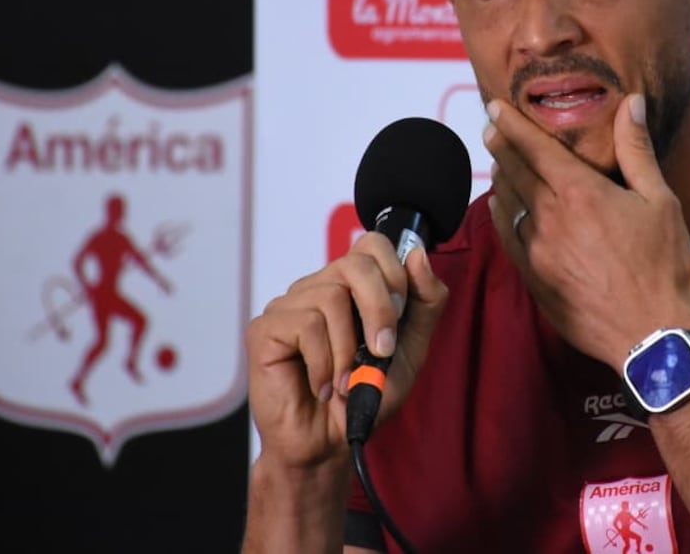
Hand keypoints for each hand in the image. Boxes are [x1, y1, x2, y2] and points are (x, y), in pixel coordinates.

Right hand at [244, 232, 448, 469]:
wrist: (330, 445)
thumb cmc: (365, 396)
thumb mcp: (410, 348)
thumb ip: (424, 302)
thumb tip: (418, 253)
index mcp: (351, 287)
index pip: (373, 244)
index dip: (394, 272)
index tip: (401, 314)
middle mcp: (318, 287)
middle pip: (356, 262)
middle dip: (381, 308)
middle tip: (382, 349)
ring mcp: (289, 305)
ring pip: (331, 296)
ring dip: (350, 348)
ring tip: (346, 380)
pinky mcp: (265, 329)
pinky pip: (305, 325)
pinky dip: (324, 362)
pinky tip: (322, 386)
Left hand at [484, 93, 689, 368]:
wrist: (653, 335)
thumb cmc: (664, 266)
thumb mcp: (661, 200)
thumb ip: (637, 149)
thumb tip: (630, 104)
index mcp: (580, 193)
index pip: (534, 148)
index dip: (511, 124)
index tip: (494, 107)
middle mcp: (550, 218)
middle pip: (513, 171)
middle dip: (500, 144)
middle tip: (490, 126)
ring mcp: (536, 251)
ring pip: (506, 203)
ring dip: (501, 178)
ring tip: (499, 161)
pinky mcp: (533, 279)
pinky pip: (507, 237)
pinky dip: (501, 214)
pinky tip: (502, 206)